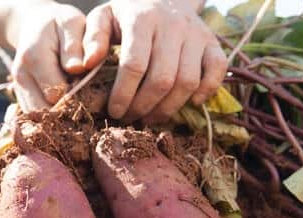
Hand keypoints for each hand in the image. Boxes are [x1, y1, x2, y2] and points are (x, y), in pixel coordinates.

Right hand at [9, 2, 87, 111]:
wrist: (36, 26)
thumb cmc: (59, 24)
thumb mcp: (71, 23)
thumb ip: (74, 45)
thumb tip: (77, 68)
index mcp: (34, 57)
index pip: (56, 92)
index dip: (78, 96)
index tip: (94, 92)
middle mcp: (21, 76)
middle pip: (45, 111)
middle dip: (68, 112)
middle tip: (89, 105)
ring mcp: (18, 89)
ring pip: (38, 119)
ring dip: (59, 119)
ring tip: (78, 109)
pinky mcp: (21, 97)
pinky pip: (36, 118)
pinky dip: (52, 119)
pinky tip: (67, 110)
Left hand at [82, 0, 225, 123]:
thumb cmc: (127, 14)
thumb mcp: (102, 18)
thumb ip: (90, 40)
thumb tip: (84, 65)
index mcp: (142, 19)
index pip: (134, 65)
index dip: (123, 94)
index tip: (113, 111)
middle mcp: (173, 25)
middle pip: (162, 79)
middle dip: (143, 106)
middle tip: (130, 118)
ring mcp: (196, 33)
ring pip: (188, 81)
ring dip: (168, 107)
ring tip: (150, 117)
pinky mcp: (212, 41)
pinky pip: (218, 70)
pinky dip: (207, 90)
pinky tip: (189, 103)